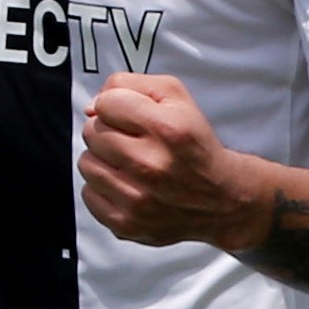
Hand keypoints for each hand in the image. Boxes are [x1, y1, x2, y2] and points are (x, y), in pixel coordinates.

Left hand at [78, 73, 263, 248]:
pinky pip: (88, 193)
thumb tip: (92, 106)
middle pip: (91, 132)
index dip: (116, 106)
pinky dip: (102, 188)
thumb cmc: (194, 144)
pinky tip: (127, 185)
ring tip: (129, 164)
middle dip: (107, 132)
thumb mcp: (177, 99)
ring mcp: (137, 198)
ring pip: (86, 162)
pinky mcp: (126, 223)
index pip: (107, 103)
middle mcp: (151, 164)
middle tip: (132, 142)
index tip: (130, 117)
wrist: (222, 199)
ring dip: (102, 160)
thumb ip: (131, 85)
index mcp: (167, 129)